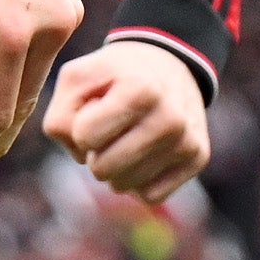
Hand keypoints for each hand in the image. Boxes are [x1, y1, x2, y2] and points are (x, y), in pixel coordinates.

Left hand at [43, 35, 214, 200]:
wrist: (168, 64)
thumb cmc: (114, 75)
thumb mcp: (77, 79)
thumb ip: (60, 116)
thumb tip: (82, 156)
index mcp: (140, 91)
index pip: (84, 137)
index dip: (81, 127)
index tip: (95, 110)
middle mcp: (170, 118)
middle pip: (102, 170)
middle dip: (95, 153)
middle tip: (109, 131)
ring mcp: (187, 141)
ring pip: (124, 186)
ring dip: (116, 169)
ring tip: (127, 139)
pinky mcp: (198, 158)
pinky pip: (149, 195)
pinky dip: (138, 181)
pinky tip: (144, 154)